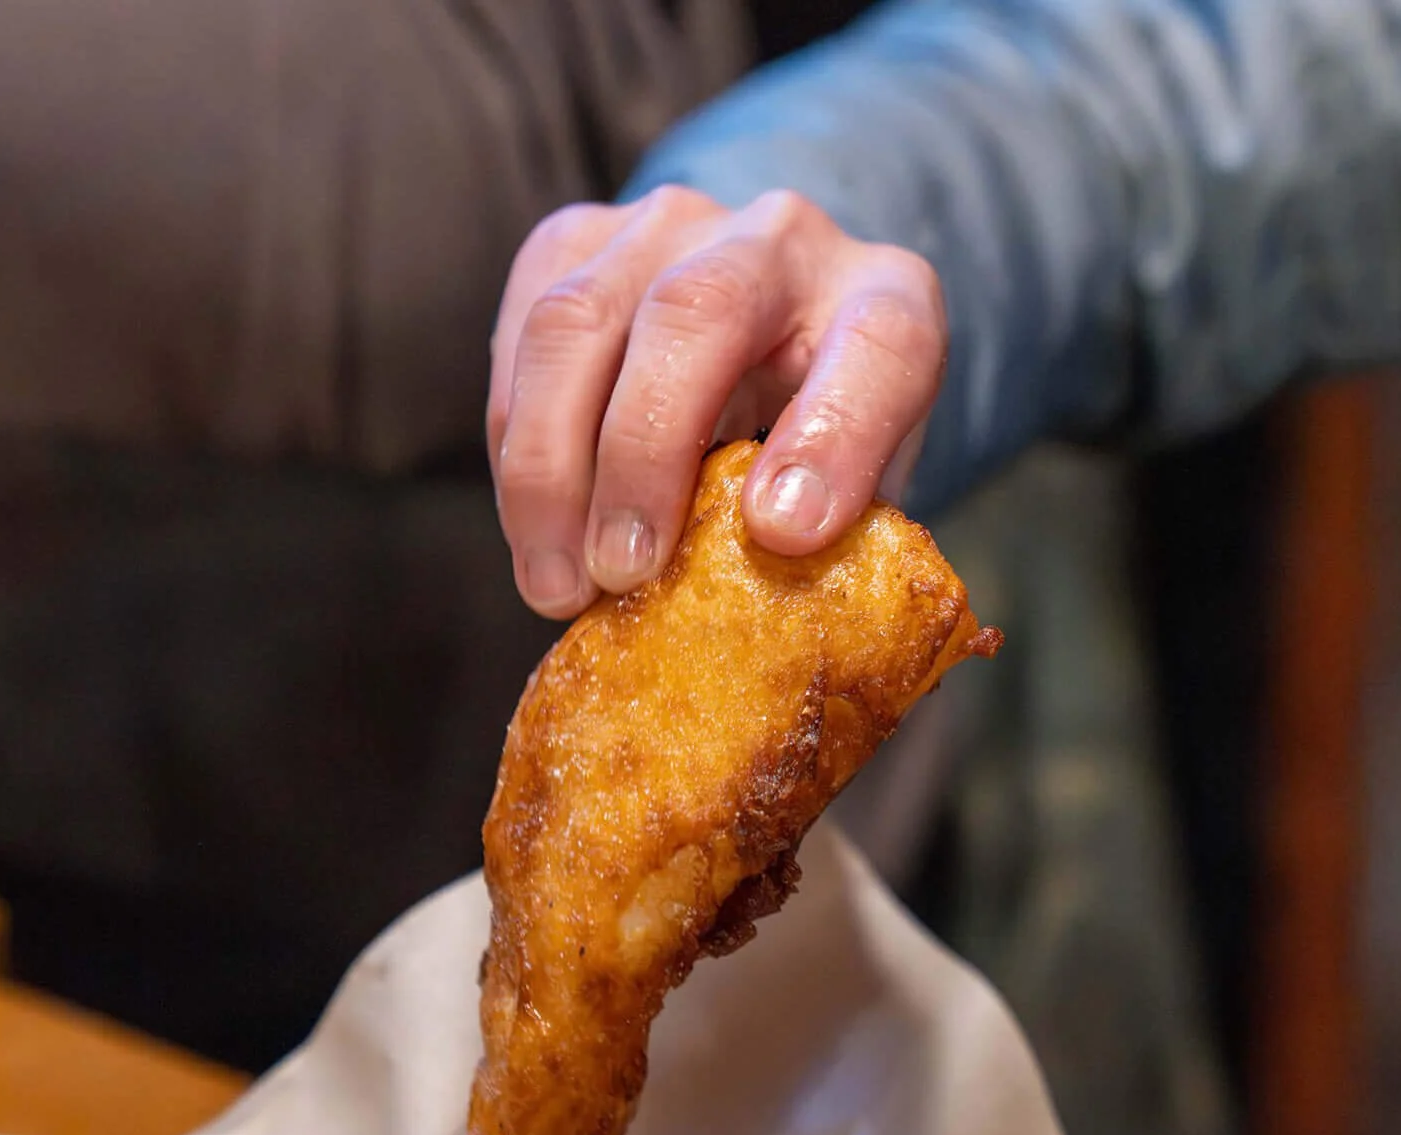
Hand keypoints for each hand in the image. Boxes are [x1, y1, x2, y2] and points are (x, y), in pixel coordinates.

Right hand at [489, 187, 947, 618]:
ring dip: (552, 466)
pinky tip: (536, 537)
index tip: (784, 536)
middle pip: (699, 310)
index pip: (880, 350)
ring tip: (559, 585)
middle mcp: (782, 239)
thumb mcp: (855, 505)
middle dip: (647, 450)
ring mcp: (668, 226)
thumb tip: (764, 644)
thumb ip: (831, 550)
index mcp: (886, 305)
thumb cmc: (813, 458)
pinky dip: (515, 451)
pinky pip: (518, 339)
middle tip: (625, 573)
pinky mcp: (574, 243)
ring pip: (579, 322)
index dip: (834, 439)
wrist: (765, 351)